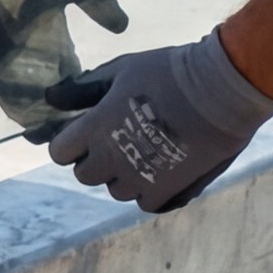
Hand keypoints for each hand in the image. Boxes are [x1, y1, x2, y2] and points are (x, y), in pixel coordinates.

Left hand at [0, 0, 129, 133]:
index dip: (86, 101)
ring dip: (43, 119)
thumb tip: (122, 27)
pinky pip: (3, 93)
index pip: (74, 84)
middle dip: (66, 119)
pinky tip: (36, 120)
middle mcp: (33, 58)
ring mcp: (8, 62)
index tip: (102, 115)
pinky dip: (18, 107)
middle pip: (51, 101)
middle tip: (83, 137)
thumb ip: (99, 2)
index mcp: (55, 44)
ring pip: (27, 104)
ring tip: (62, 135)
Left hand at [41, 33, 272, 211]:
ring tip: (147, 150)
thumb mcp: (121, 70)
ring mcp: (138, 179)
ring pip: (115, 190)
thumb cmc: (168, 72)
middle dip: (95, 159)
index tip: (86, 132)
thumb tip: (50, 99)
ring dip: (124, 175)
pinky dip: (149, 190)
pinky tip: (162, 168)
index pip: (60, 152)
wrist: (222, 89)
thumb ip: (82, 89)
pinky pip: (144, 202)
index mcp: (95, 129)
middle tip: (120, 138)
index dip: (70, 143)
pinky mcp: (166, 191)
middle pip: (85, 174)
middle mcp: (111, 159)